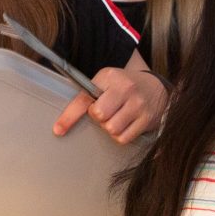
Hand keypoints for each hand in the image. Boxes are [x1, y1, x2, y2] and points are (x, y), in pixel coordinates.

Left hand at [51, 66, 166, 145]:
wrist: (155, 87)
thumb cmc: (124, 86)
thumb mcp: (106, 82)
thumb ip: (88, 94)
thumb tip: (63, 120)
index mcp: (110, 77)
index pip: (85, 99)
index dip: (70, 116)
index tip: (58, 129)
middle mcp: (126, 89)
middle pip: (99, 116)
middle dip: (98, 118)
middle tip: (104, 113)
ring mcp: (138, 105)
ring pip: (111, 129)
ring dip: (109, 128)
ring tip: (116, 118)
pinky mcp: (147, 119)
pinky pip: (124, 138)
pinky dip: (120, 136)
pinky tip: (125, 125)